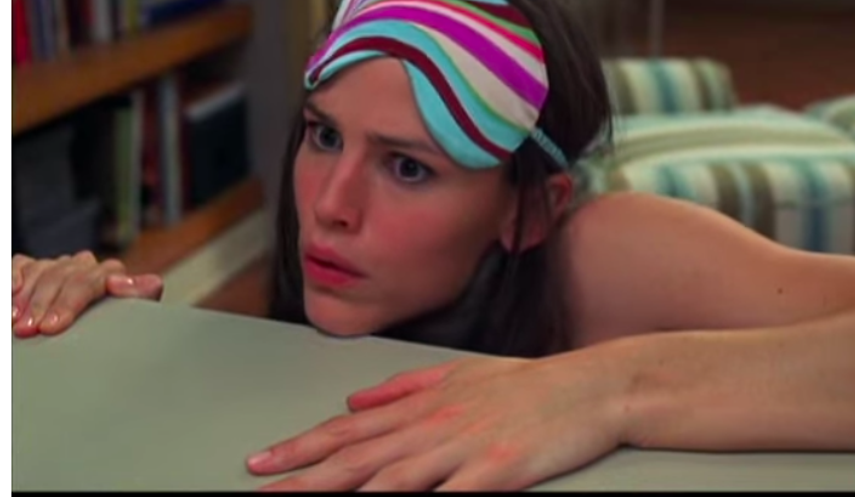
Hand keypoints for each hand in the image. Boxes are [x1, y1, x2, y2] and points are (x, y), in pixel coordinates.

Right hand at [12, 251, 163, 337]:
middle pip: (62, 276)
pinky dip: (13, 277)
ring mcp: (57, 264)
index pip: (91, 279)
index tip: (53, 327)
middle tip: (28, 330)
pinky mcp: (32, 266)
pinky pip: (22, 264)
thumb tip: (152, 282)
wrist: (90, 327)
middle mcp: (84, 265)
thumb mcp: (130, 315)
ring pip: (41, 270)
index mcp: (109, 274)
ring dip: (26, 298)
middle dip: (43, 305)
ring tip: (16, 323)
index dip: (69, 302)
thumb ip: (140, 297)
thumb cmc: (111, 325)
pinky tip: (10, 293)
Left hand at [247, 348, 633, 490]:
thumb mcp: (461, 375)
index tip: (262, 462)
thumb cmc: (531, 384)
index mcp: (424, 404)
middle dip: (301, 479)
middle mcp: (434, 426)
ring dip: (343, 495)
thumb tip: (356, 398)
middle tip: (259, 490)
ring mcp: (463, 450)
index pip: (349, 429)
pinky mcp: (495, 473)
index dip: (301, 447)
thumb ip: (404, 388)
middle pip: (356, 457)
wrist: (591, 387)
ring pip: (389, 480)